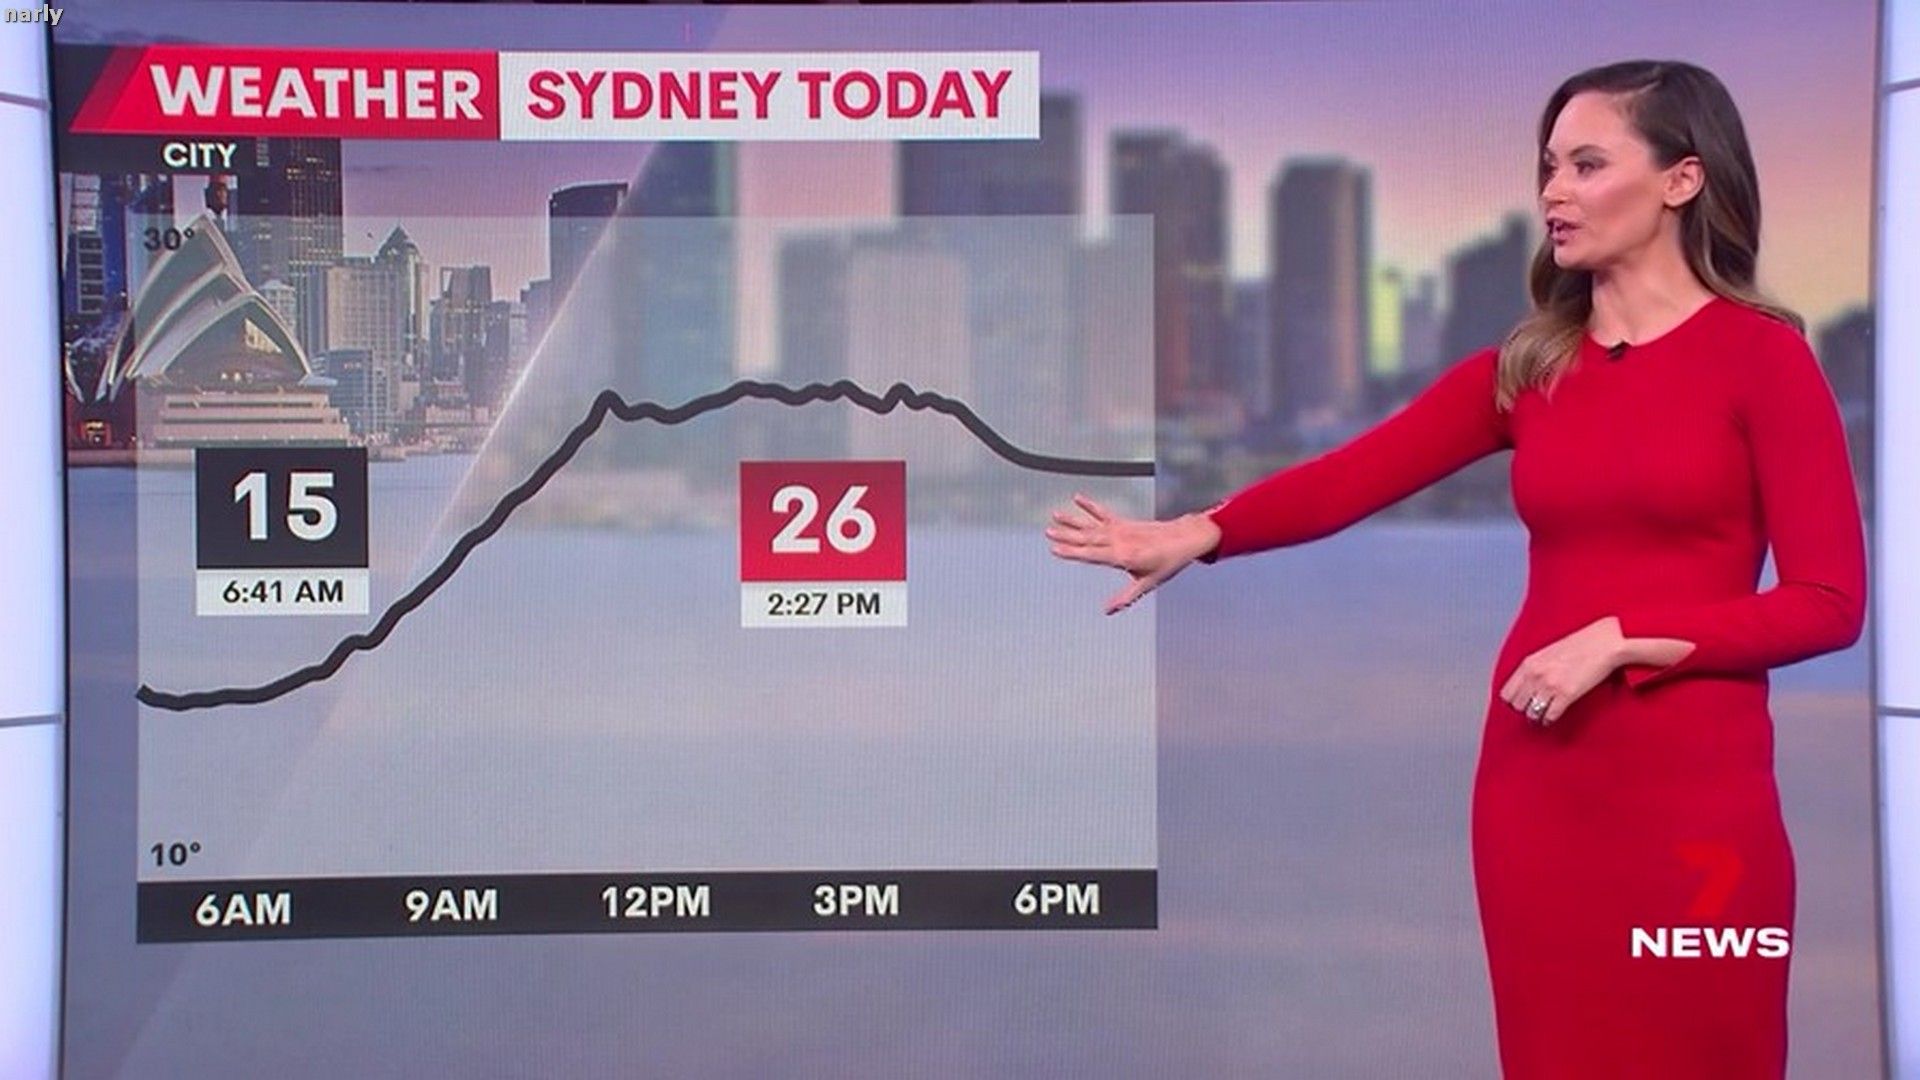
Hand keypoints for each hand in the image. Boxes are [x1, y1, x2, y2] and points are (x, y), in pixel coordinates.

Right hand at [1045, 494, 1221, 614]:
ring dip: (1073, 521)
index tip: (1054, 549)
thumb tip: (1107, 611)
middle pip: (1087, 538)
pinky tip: (1078, 498)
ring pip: (1092, 525)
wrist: (1184, 539)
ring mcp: (1121, 530)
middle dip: (1067, 535)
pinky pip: (1104, 513)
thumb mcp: (1148, 584)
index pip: (1091, 555)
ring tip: (1055, 515)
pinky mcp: (1124, 523)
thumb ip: (1126, 597)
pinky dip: (1090, 506)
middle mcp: (1119, 540)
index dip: (1072, 552)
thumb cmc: (1167, 563)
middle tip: (1048, 533)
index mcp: (1123, 556)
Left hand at [1499, 617, 1627, 725]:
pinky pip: (1549, 716)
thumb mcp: (1548, 653)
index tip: (1521, 703)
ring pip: (1531, 714)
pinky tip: (1552, 717)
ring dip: (1537, 717)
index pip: (1506, 693)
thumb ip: (1534, 668)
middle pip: (1517, 706)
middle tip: (1533, 710)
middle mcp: (1535, 674)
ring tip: (1543, 715)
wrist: (1604, 642)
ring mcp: (1550, 685)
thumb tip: (1527, 685)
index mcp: (1529, 663)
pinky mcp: (1567, 694)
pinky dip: (1549, 720)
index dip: (1514, 700)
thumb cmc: (1580, 645)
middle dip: (1525, 709)